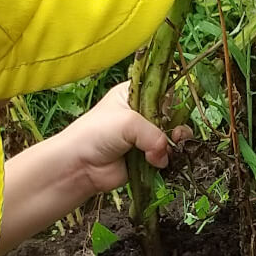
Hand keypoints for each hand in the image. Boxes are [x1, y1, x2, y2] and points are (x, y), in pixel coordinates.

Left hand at [55, 82, 191, 195]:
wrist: (79, 165)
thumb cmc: (96, 133)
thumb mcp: (127, 121)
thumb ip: (154, 133)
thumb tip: (166, 152)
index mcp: (134, 94)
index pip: (162, 91)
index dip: (171, 102)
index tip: (173, 113)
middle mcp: (141, 113)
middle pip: (171, 116)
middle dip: (176, 126)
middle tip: (176, 136)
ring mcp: (144, 136)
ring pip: (170, 137)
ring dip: (173, 145)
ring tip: (168, 150)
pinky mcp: (146, 157)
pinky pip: (165, 156)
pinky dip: (167, 160)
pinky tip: (160, 161)